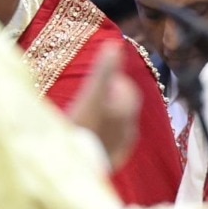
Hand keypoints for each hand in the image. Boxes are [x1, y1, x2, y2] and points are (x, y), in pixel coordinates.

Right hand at [68, 44, 140, 169]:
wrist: (77, 165)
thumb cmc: (84, 125)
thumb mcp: (92, 93)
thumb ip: (105, 69)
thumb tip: (115, 44)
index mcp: (128, 110)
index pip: (126, 88)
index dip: (110, 82)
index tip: (93, 84)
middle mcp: (130, 128)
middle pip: (120, 106)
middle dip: (106, 100)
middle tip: (84, 100)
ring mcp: (122, 146)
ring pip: (115, 124)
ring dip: (103, 118)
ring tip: (82, 118)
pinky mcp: (113, 159)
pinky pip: (109, 142)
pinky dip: (100, 135)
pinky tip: (85, 136)